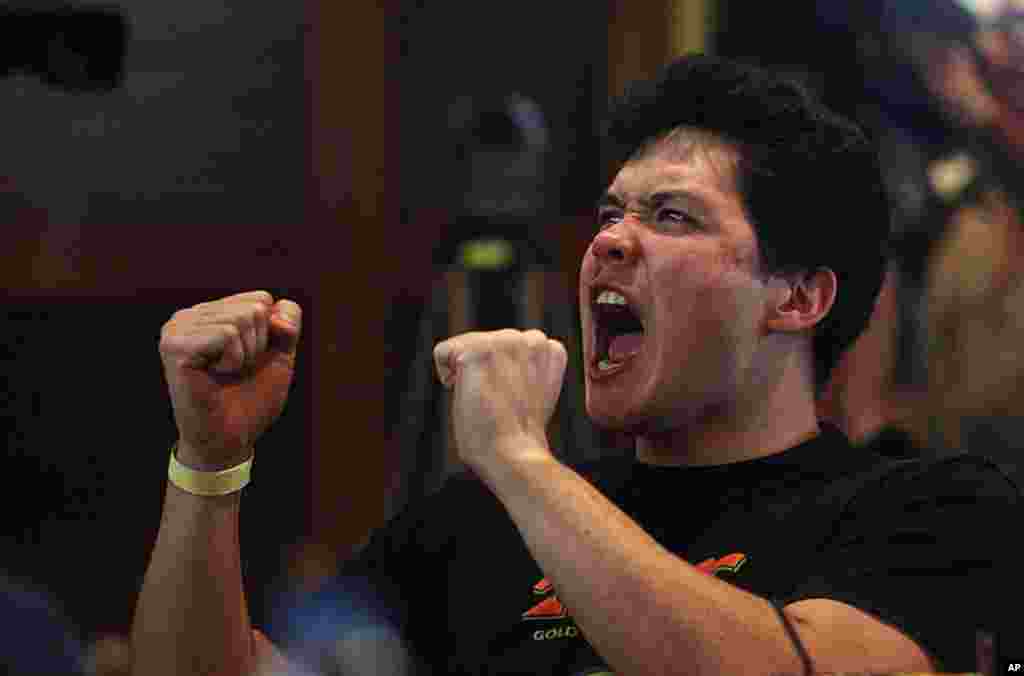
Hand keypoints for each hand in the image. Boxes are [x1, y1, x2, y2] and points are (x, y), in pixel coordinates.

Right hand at [159, 290, 301, 467]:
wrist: (231, 439)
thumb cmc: (252, 398)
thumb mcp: (280, 355)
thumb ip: (287, 324)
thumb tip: (274, 308)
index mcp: (210, 313)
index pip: (262, 299)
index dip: (270, 334)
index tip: (251, 359)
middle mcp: (189, 316)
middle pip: (254, 308)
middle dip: (258, 345)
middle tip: (236, 370)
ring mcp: (177, 329)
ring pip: (241, 319)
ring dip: (245, 356)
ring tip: (225, 374)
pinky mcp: (175, 346)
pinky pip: (226, 335)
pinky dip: (232, 361)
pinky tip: (214, 376)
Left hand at [433, 329, 566, 471]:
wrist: (513, 454)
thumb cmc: (519, 437)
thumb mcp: (533, 394)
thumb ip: (524, 369)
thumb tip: (500, 364)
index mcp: (550, 351)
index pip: (514, 344)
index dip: (504, 372)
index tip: (509, 399)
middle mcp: (532, 339)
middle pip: (488, 341)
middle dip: (484, 368)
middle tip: (495, 402)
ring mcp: (505, 342)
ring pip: (467, 344)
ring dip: (466, 370)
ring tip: (483, 398)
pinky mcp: (478, 352)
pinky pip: (444, 351)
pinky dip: (444, 373)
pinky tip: (463, 393)